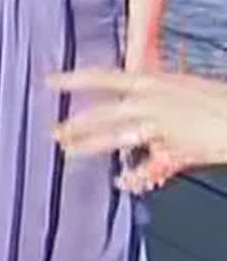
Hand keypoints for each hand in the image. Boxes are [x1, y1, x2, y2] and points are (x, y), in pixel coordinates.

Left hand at [49, 67, 226, 191]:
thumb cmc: (217, 98)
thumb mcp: (180, 84)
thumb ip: (153, 93)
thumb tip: (135, 96)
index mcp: (150, 82)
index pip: (102, 77)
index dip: (73, 79)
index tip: (50, 81)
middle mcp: (149, 104)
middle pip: (102, 113)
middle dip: (76, 123)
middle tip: (55, 130)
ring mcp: (159, 129)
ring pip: (116, 138)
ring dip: (90, 145)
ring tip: (69, 151)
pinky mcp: (173, 153)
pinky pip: (147, 168)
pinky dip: (134, 177)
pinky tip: (122, 182)